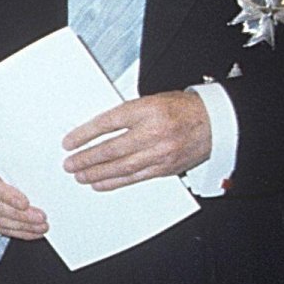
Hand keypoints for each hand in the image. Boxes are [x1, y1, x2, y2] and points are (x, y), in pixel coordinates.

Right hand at [0, 149, 48, 239]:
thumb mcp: (5, 152)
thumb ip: (19, 160)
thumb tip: (40, 167)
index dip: (7, 195)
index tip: (26, 203)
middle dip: (20, 216)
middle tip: (40, 218)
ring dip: (21, 227)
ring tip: (40, 227)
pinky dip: (17, 231)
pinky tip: (31, 232)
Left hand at [63, 91, 211, 190]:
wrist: (214, 122)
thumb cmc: (183, 109)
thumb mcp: (152, 100)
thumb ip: (128, 114)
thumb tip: (98, 130)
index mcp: (147, 110)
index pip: (107, 123)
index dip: (85, 134)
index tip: (69, 142)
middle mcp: (152, 132)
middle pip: (111, 149)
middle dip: (86, 158)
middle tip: (70, 164)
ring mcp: (159, 153)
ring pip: (121, 167)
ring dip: (96, 173)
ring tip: (79, 176)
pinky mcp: (164, 168)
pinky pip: (134, 178)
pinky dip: (114, 182)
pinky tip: (100, 183)